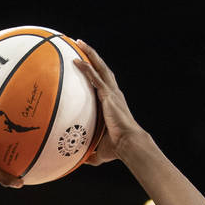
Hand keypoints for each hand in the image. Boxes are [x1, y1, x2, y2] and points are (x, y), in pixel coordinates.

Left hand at [74, 41, 143, 164]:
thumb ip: (90, 152)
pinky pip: (95, 78)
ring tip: (79, 42)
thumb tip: (80, 161)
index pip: (103, 83)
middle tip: (81, 45)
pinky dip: (86, 68)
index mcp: (113, 103)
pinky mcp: (108, 95)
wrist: (128, 143)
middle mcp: (113, 94)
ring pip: (100, 67)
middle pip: (102, 69)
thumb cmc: (117, 148)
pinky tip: (76, 60)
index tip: (87, 64)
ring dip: (90, 54)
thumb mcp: (100, 150)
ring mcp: (111, 93)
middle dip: (93, 56)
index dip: (96, 72)